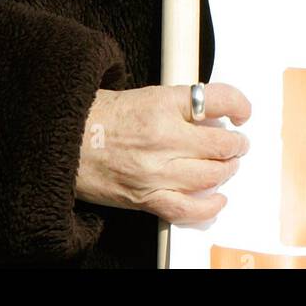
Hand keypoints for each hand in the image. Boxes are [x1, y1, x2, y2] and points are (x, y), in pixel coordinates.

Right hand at [76, 83, 249, 223]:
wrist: (63, 139)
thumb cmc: (98, 115)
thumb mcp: (143, 95)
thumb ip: (176, 106)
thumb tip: (211, 118)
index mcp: (161, 104)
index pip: (217, 100)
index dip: (239, 105)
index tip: (243, 112)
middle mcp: (163, 137)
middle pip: (221, 144)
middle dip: (236, 145)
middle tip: (237, 143)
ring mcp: (156, 171)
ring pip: (212, 176)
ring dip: (226, 171)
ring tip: (226, 165)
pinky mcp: (147, 197)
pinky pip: (189, 209)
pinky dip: (209, 206)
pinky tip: (217, 199)